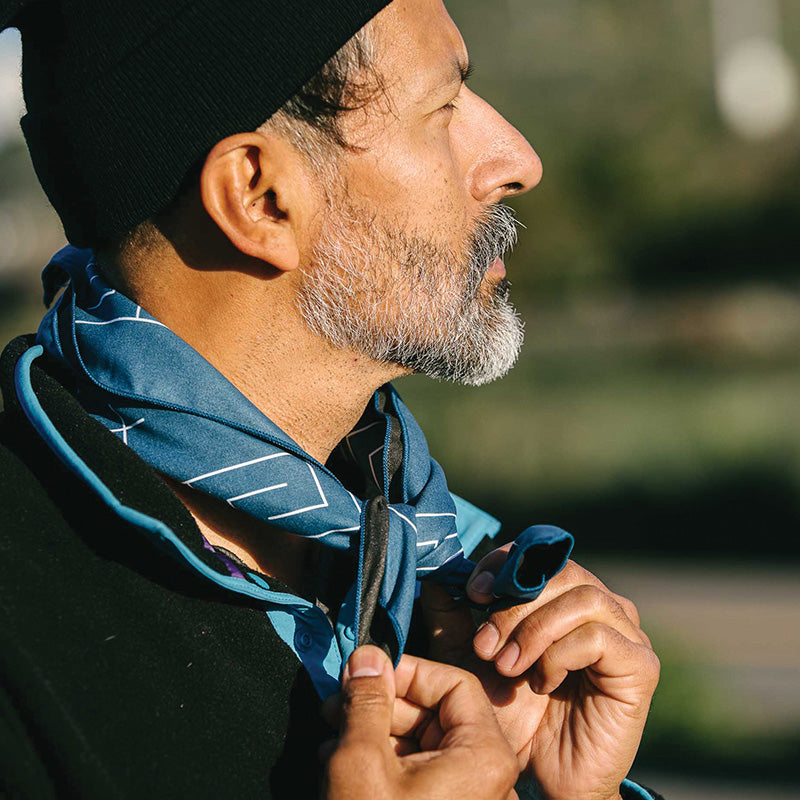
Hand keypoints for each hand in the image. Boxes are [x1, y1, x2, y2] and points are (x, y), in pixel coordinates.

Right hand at [322, 645, 518, 799]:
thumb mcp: (361, 760)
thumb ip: (366, 700)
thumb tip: (366, 655)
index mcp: (485, 757)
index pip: (455, 683)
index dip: (407, 672)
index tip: (368, 673)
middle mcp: (489, 778)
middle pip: (437, 712)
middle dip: (382, 703)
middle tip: (339, 702)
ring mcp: (470, 799)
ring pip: (424, 744)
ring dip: (375, 731)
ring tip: (332, 734)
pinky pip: (421, 774)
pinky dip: (385, 762)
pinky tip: (340, 760)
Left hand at [422, 549, 659, 799]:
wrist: (541, 777)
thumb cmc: (509, 715)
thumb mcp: (470, 660)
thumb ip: (453, 618)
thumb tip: (436, 577)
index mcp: (563, 595)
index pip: (539, 552)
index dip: (504, 564)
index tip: (475, 593)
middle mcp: (599, 605)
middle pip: (560, 570)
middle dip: (514, 604)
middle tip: (485, 645)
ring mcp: (625, 633)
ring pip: (582, 597)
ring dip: (535, 629)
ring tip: (508, 666)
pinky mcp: (640, 665)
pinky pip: (598, 636)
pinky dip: (560, 654)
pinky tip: (544, 681)